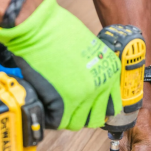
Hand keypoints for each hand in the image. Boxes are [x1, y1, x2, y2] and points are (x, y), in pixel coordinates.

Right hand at [0, 0, 121, 130]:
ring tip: (56, 106)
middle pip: (95, 117)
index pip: (112, 104)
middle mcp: (100, 86)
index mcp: (110, 72)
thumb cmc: (59, 31)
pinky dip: (51, 117)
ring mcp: (82, 96)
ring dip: (66, 117)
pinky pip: (58, 122)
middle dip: (82, 114)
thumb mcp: (90, 47)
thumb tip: (88, 84)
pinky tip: (46, 105)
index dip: (98, 107)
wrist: (39, 28)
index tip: (89, 107)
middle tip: (70, 108)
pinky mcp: (62, 103)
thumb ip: (94, 68)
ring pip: (77, 123)